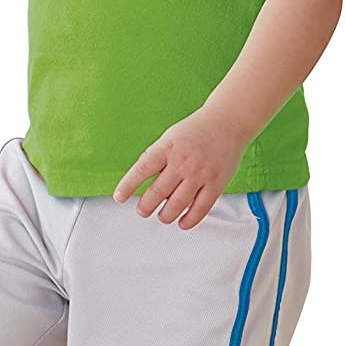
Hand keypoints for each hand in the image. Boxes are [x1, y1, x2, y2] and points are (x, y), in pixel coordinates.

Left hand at [113, 106, 251, 229]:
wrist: (227, 123)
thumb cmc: (194, 132)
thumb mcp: (168, 138)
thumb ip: (156, 158)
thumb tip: (141, 181)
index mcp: (166, 149)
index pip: (141, 170)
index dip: (128, 186)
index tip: (119, 198)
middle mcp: (182, 162)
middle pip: (158, 192)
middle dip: (146, 206)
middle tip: (142, 211)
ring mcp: (200, 174)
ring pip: (178, 204)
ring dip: (166, 215)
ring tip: (161, 216)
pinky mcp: (217, 184)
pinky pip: (201, 208)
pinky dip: (190, 219)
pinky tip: (182, 223)